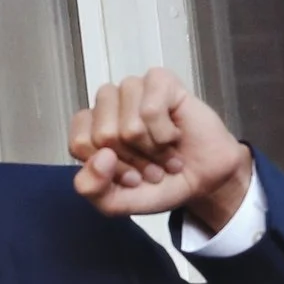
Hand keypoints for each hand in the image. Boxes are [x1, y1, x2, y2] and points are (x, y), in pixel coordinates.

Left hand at [69, 68, 252, 232]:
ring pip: (128, 124)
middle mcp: (108, 104)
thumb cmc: (160, 183)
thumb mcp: (116, 202)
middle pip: (103, 134)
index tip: (128, 177)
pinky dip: (165, 134)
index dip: (107, 169)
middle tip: (150, 165)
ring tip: (163, 153)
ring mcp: (133, 89)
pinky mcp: (159, 81)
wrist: (204, 181)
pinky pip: (151, 110)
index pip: (79, 143)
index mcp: (90, 128)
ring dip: (151, 149)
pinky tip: (173, 136)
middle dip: (132, 160)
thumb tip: (101, 156)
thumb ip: (92, 189)